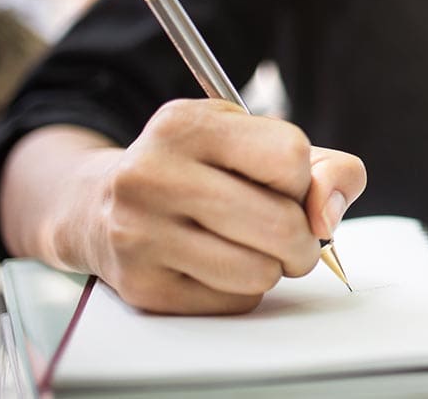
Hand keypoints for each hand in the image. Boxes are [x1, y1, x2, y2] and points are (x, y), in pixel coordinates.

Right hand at [81, 99, 364, 313]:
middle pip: (281, 222)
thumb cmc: (199, 171)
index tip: (285, 184)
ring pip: (261, 271)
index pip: (289, 157)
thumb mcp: (255, 142)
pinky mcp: (142, 286)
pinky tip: (218, 266)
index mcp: (187, 125)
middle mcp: (153, 174)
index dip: (302, 179)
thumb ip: (323, 167)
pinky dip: (243, 290)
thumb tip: (328, 216)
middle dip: (304, 238)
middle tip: (292, 236)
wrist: (99, 206)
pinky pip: (234, 302)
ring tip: (253, 248)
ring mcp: (140, 233)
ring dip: (274, 267)